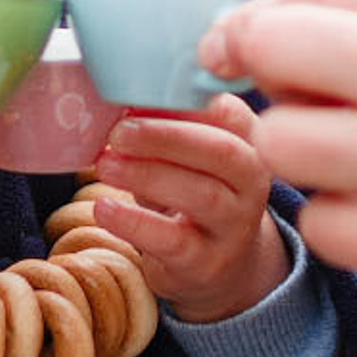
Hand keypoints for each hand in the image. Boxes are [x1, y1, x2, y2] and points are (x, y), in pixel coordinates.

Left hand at [89, 94, 286, 322]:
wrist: (219, 265)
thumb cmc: (193, 194)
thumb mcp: (188, 156)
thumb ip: (167, 126)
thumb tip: (123, 98)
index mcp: (249, 142)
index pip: (231, 112)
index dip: (188, 100)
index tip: (142, 91)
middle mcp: (253, 182)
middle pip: (221, 151)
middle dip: (166, 136)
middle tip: (119, 131)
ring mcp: (235, 226)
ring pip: (201, 195)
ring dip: (147, 175)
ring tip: (104, 164)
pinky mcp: (209, 263)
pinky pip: (174, 241)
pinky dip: (135, 223)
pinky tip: (105, 209)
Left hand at [195, 0, 356, 310]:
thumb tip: (300, 15)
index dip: (269, 23)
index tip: (264, 43)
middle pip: (266, 59)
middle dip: (256, 73)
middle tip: (277, 92)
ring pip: (282, 146)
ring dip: (298, 148)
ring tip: (347, 152)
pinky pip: (329, 229)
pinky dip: (341, 218)